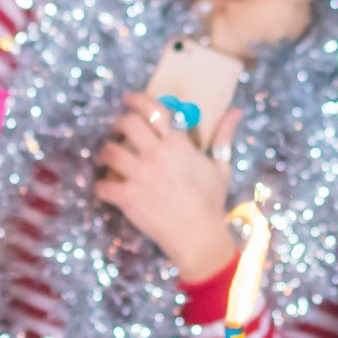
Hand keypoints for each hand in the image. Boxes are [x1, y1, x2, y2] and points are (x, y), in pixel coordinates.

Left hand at [95, 95, 240, 276]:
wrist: (198, 237)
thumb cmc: (211, 202)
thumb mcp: (221, 166)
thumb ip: (224, 136)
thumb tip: (235, 112)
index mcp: (177, 143)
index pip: (152, 110)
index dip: (136, 100)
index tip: (129, 100)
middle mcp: (155, 154)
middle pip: (126, 124)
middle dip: (119, 123)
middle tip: (119, 130)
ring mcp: (139, 176)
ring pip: (109, 151)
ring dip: (106, 152)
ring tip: (108, 157)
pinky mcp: (127, 197)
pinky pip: (102, 185)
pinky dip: (101, 186)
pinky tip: (107, 187)